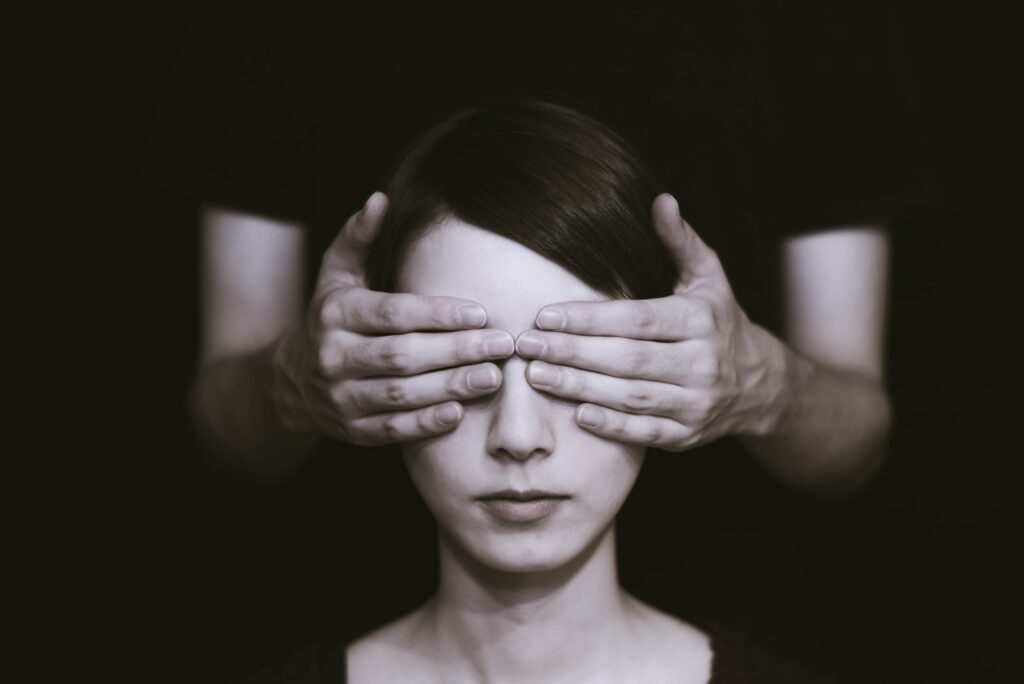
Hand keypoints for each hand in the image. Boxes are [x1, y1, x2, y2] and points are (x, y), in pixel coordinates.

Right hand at [272, 192, 514, 445]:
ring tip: (493, 376)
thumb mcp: (336, 275)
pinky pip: (393, 430)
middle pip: (401, 355)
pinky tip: (461, 413)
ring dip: (450, 387)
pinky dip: (426, 424)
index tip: (482, 313)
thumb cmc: (331, 318)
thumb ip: (359, 239)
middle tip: (502, 344)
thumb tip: (380, 199)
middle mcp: (334, 357)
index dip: (438, 314)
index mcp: (335, 314)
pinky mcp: (353, 431)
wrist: (290, 383)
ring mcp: (342, 398)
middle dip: (456, 351)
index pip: (392, 313)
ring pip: (400, 394)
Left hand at [514, 193, 778, 450]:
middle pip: (628, 359)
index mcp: (699, 320)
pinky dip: (612, 427)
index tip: (545, 316)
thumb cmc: (719, 322)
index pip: (637, 319)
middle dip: (572, 353)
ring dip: (580, 388)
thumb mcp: (709, 278)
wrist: (762, 385)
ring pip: (632, 397)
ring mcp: (695, 403)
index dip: (589, 319)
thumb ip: (680, 241)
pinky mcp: (687, 436)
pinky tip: (577, 415)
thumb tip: (661, 200)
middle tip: (526, 346)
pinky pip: (646, 433)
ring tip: (537, 376)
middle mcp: (701, 363)